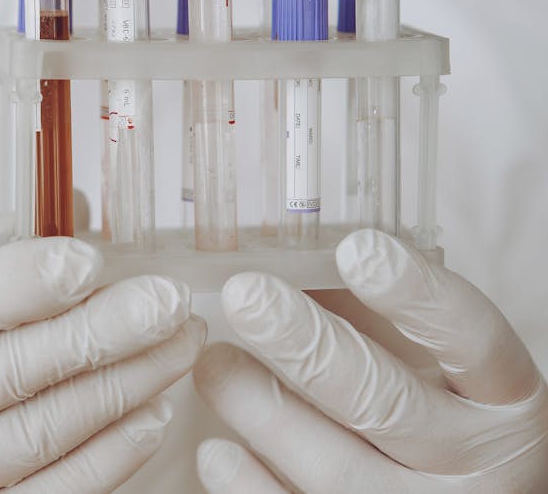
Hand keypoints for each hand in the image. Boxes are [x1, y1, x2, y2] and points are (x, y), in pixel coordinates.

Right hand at [0, 238, 205, 492]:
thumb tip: (76, 215)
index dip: (19, 282)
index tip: (91, 261)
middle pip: (3, 373)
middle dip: (100, 333)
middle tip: (170, 303)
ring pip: (37, 437)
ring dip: (122, 389)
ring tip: (178, 346)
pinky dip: (111, 456)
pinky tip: (151, 413)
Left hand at [193, 229, 547, 492]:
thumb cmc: (438, 419)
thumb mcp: (429, 366)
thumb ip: (375, 317)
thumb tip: (292, 258)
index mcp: (502, 400)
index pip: (471, 341)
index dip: (416, 295)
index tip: (357, 249)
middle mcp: (472, 463)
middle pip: (385, 402)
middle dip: (307, 344)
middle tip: (247, 295)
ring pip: (333, 467)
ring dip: (262, 409)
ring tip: (216, 363)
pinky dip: (249, 485)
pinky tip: (216, 451)